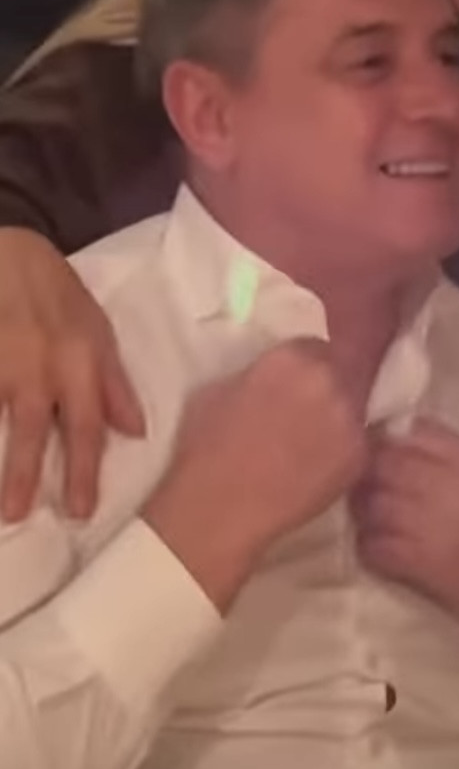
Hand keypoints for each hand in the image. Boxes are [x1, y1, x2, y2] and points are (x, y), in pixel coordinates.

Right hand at [0, 228, 144, 522]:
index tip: (79, 511)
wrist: (7, 251)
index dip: (83, 470)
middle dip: (24, 474)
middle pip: (29, 429)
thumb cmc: (57, 295)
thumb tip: (135, 432)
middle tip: (18, 517)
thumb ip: (114, 385)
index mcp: (76, 362)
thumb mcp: (98, 332)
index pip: (85, 425)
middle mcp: (35, 366)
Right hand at [144, 340, 365, 611]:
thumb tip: (270, 375)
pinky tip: (316, 464)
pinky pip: (355, 442)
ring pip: (351, 406)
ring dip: (335, 414)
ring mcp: (350, 419)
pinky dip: (341, 449)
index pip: (314, 344)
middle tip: (301, 408)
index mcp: (293, 357)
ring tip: (309, 438)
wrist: (218, 507)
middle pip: (339, 372)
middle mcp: (330, 380)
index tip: (290, 381)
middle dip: (322, 384)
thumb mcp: (220, 386)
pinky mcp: (359, 456)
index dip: (301, 364)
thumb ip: (258, 371)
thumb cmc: (204, 446)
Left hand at [353, 419, 458, 656]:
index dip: (390, 441)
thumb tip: (409, 434)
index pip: (410, 432)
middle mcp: (443, 484)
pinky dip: (370, 547)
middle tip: (370, 487)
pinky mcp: (416, 563)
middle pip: (381, 464)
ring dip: (365, 511)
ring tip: (373, 519)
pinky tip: (380, 550)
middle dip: (370, 474)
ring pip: (369, 504)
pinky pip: (372, 546)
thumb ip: (456, 452)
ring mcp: (425, 524)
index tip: (384, 453)